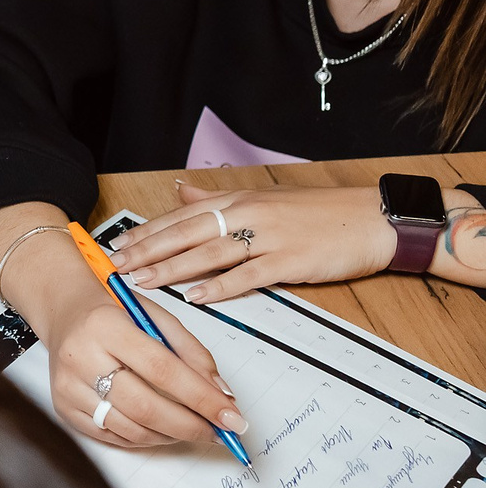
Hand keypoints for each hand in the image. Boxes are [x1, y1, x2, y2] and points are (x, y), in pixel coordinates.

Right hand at [4, 229, 247, 448]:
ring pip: (131, 429)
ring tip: (192, 427)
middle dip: (191, 426)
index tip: (232, 417)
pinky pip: (113, 436)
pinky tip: (161, 427)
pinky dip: (145, 437)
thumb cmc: (112, 311)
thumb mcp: (154, 315)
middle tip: (219, 432)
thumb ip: (191, 352)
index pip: (162, 369)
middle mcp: (80, 356)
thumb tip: (221, 394)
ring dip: (171, 435)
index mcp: (104, 325)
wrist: (64, 310)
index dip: (201, 398)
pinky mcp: (64, 407)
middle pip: (145, 407)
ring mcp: (68, 385)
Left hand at [107, 181, 394, 303]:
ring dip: (172, 269)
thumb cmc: (318, 211)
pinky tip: (197, 296)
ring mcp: (267, 238)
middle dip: (148, 251)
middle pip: (186, 233)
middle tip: (118, 266)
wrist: (370, 219)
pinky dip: (220, 287)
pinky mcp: (288, 261)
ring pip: (208, 254)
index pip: (181, 216)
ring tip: (144, 281)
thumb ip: (218, 198)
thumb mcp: (262, 197)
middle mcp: (246, 214)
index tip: (120, 245)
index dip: (148, 231)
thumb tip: (181, 191)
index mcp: (237, 199)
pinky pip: (247, 275)